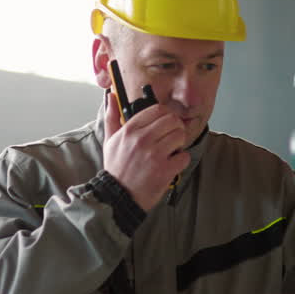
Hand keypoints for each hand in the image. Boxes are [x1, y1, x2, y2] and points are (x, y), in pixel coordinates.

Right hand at [102, 93, 188, 210]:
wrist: (118, 197)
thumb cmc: (116, 168)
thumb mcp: (110, 140)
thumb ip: (112, 117)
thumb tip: (111, 96)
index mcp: (129, 130)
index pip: (157, 109)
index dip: (165, 114)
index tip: (165, 123)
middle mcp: (142, 140)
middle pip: (172, 120)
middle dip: (175, 127)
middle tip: (170, 137)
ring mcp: (154, 155)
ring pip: (180, 135)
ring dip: (179, 143)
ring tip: (170, 150)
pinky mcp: (165, 170)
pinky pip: (184, 156)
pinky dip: (181, 161)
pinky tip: (171, 165)